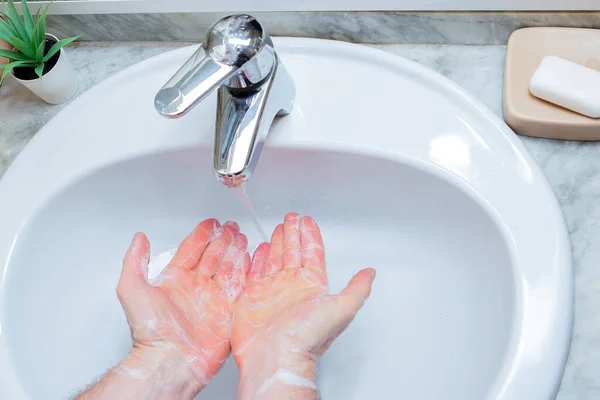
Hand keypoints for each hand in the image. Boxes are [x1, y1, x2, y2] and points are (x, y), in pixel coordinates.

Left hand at [78, 219, 249, 399]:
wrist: (169, 360)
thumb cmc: (150, 332)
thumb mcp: (132, 290)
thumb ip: (134, 261)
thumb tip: (138, 239)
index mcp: (175, 280)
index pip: (191, 249)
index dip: (202, 234)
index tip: (210, 223)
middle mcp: (195, 287)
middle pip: (213, 256)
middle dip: (223, 239)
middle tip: (231, 227)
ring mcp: (212, 299)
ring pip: (227, 268)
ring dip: (235, 251)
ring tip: (242, 238)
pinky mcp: (227, 312)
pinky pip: (239, 287)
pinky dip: (245, 272)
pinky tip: (249, 259)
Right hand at [231, 213, 375, 399]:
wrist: (276, 355)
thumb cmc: (307, 336)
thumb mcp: (342, 308)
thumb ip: (357, 288)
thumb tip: (371, 273)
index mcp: (311, 285)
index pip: (312, 253)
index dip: (310, 235)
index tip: (307, 221)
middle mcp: (291, 286)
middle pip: (293, 251)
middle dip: (293, 233)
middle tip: (291, 217)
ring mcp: (272, 290)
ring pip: (275, 258)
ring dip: (277, 242)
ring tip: (278, 227)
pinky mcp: (252, 296)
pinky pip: (254, 271)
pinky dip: (257, 259)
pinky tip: (259, 249)